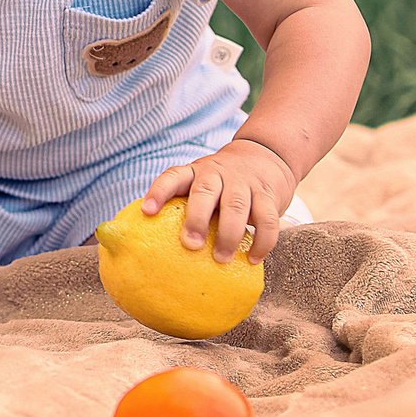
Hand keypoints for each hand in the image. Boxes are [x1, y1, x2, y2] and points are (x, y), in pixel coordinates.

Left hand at [143, 138, 299, 263]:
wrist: (266, 157)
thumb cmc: (222, 183)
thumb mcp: (201, 182)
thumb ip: (183, 203)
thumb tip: (150, 239)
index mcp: (195, 172)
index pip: (172, 177)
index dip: (158, 192)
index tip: (147, 211)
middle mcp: (218, 173)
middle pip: (205, 192)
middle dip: (196, 219)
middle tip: (190, 245)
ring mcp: (244, 182)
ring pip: (236, 206)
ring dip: (228, 235)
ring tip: (221, 258)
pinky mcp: (268, 195)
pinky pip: (267, 219)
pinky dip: (262, 241)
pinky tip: (253, 259)